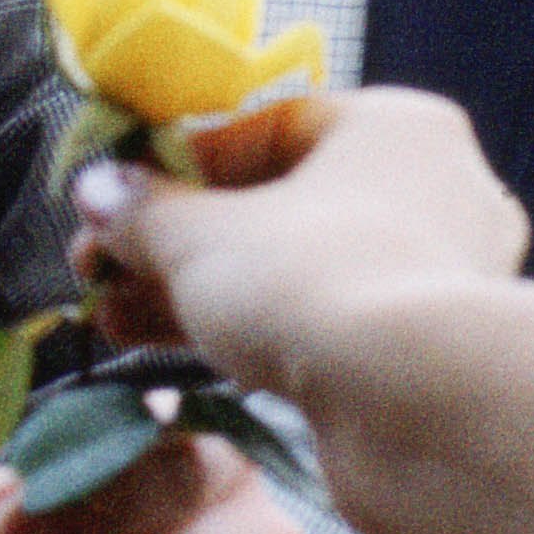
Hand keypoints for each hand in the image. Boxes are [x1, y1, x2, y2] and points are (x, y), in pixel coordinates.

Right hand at [68, 89, 530, 412]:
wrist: (412, 407)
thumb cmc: (311, 280)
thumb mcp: (200, 235)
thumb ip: (144, 209)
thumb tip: (99, 191)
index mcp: (396, 126)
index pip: (271, 128)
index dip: (181, 164)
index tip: (118, 198)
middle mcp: (433, 190)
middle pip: (278, 205)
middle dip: (179, 240)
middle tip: (104, 266)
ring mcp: (432, 276)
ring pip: (296, 271)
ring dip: (200, 293)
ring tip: (115, 318)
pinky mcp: (420, 351)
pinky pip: (321, 324)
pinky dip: (251, 333)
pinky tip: (171, 351)